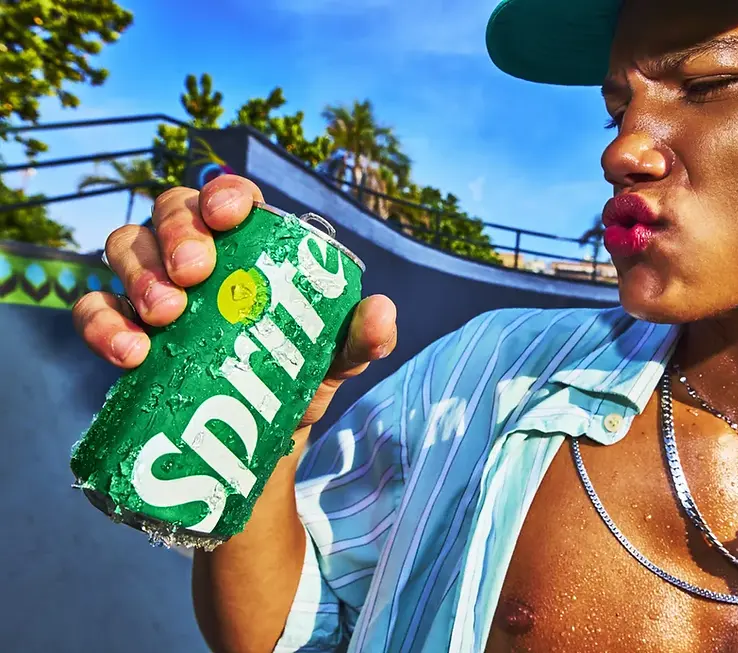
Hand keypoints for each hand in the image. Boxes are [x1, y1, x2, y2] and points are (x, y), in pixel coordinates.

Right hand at [72, 174, 396, 447]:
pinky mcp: (120, 327)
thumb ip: (361, 338)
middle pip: (170, 211)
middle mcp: (196, 254)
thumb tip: (382, 312)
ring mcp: (152, 286)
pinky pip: (95, 308)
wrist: (255, 437)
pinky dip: (103, 323)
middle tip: (195, 276)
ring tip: (165, 317)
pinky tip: (129, 352)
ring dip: (140, 274)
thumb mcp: (335, 359)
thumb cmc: (295, 375)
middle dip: (178, 233)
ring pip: (125, 246)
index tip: (229, 216)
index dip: (225, 195)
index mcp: (249, 246)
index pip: (230, 198)